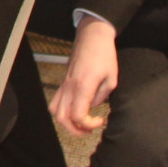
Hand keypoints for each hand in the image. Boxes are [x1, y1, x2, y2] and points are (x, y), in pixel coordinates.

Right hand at [50, 14, 118, 134]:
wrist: (92, 36)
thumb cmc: (104, 55)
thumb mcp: (112, 78)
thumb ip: (103, 96)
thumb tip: (94, 104)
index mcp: (83, 87)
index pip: (78, 116)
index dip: (89, 124)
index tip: (101, 120)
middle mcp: (69, 87)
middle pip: (62, 118)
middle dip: (75, 130)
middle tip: (89, 130)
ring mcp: (64, 84)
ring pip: (55, 111)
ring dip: (66, 122)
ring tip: (80, 123)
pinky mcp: (63, 82)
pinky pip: (56, 101)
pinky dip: (62, 111)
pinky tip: (75, 110)